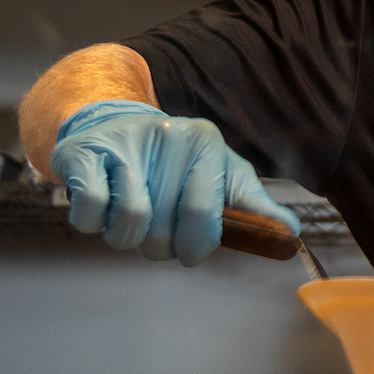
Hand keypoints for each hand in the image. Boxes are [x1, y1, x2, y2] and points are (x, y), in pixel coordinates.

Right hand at [50, 98, 295, 266]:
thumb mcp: (219, 173)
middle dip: (159, 246)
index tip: (190, 250)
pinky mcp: (81, 154)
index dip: (196, 245)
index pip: (204, 214)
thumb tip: (291, 232)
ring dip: (125, 237)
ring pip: (129, 224)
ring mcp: (123, 143)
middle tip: (156, 231)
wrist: (110, 123)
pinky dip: (93, 223)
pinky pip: (90, 213)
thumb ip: (252, 205)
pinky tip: (102, 204)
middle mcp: (168, 135)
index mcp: (206, 142)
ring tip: (129, 216)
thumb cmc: (174, 161)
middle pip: (164, 229)